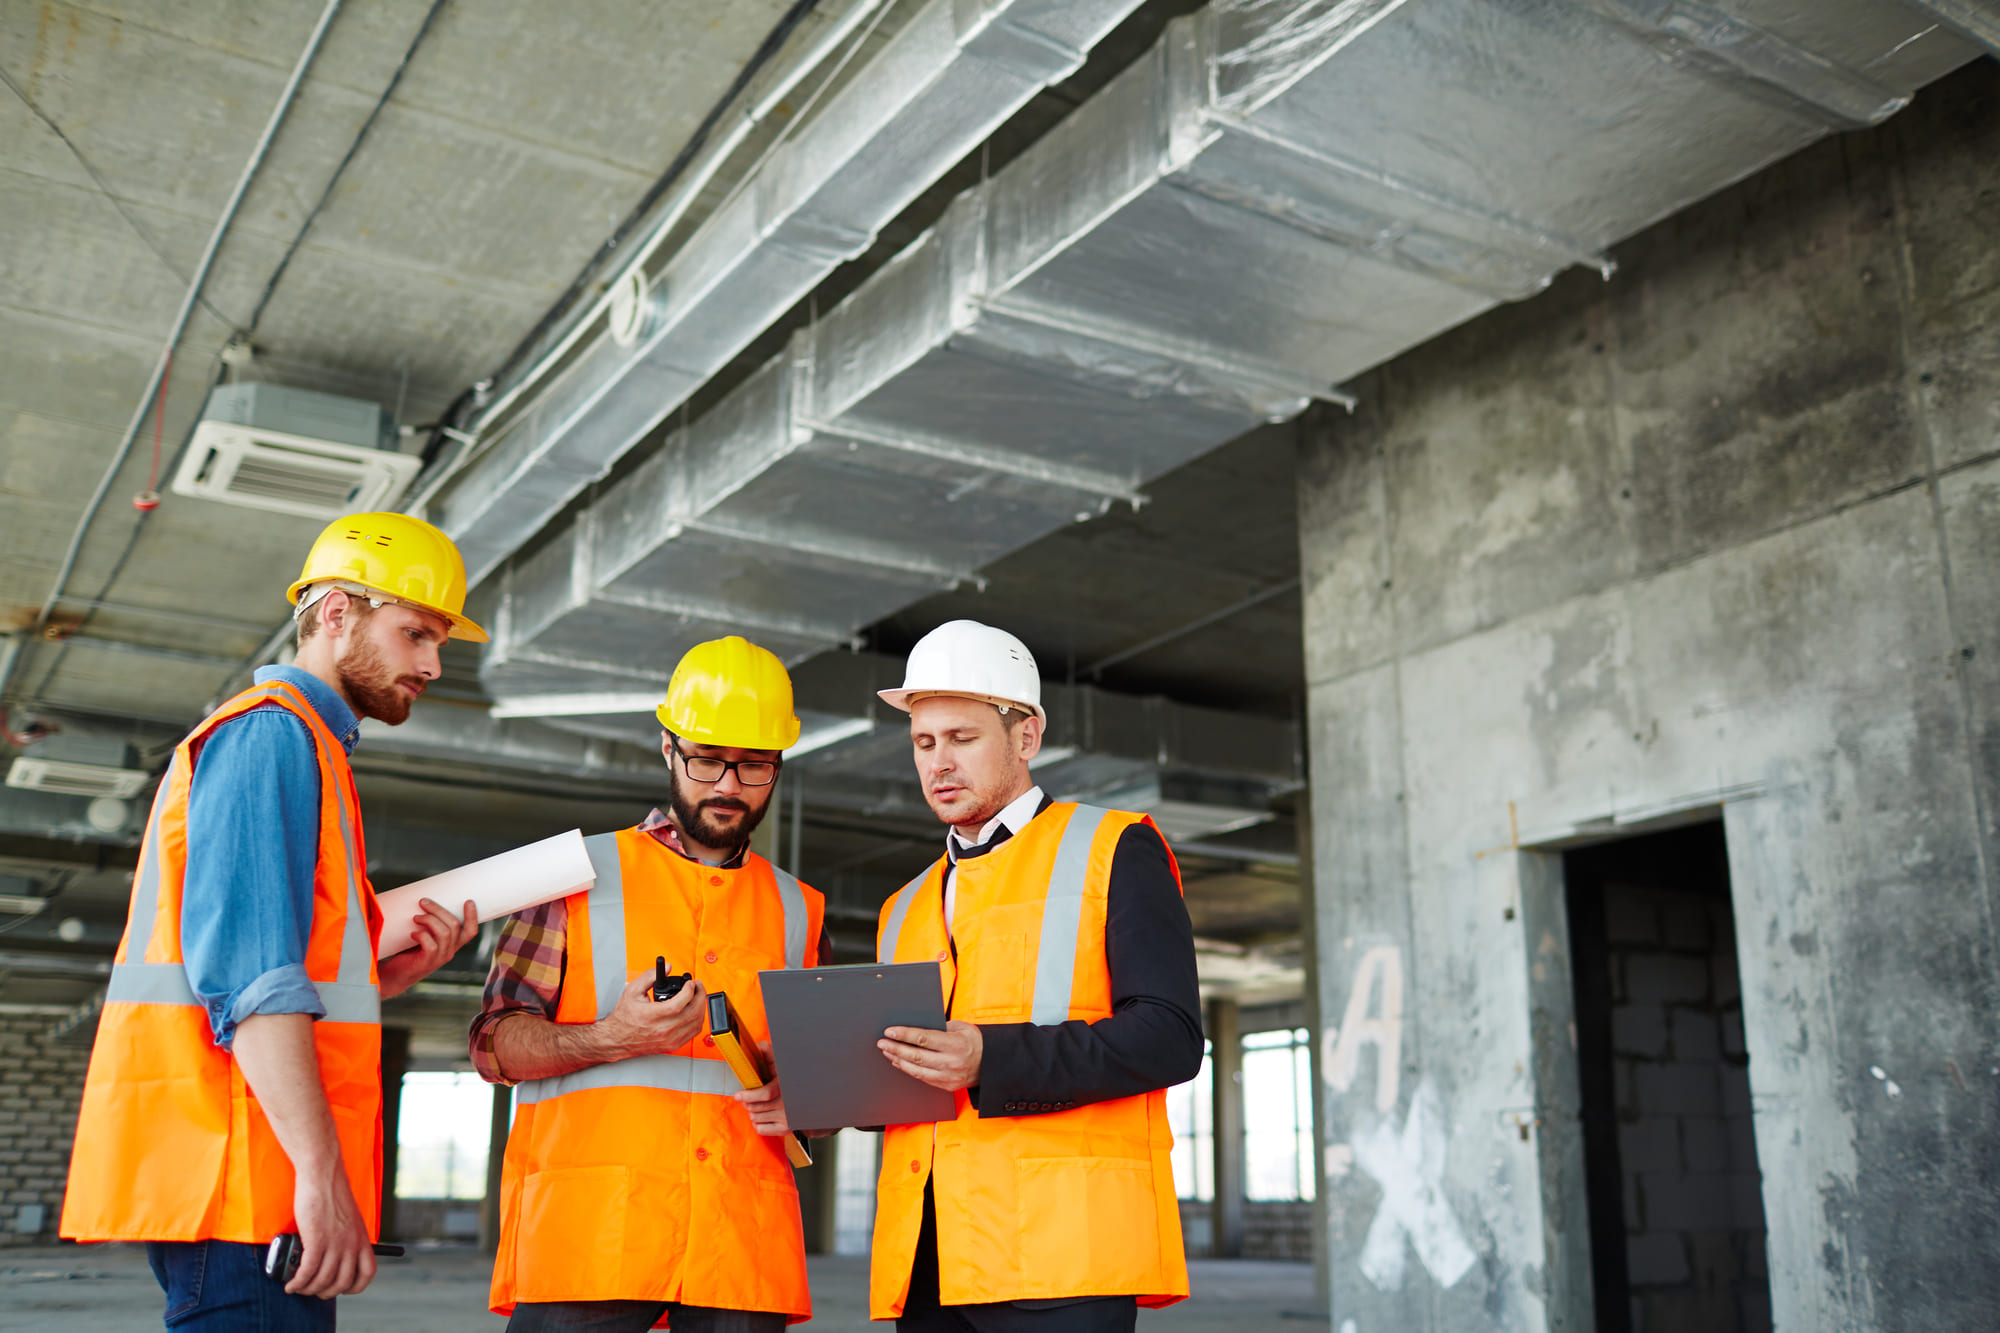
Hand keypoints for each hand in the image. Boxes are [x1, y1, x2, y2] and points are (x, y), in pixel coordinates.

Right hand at [287, 1158, 374, 1297]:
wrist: (323, 1174)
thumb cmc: (331, 1193)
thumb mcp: (349, 1218)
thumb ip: (346, 1236)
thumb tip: (334, 1254)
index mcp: (362, 1238)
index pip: (367, 1273)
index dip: (355, 1286)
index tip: (341, 1288)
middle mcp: (352, 1243)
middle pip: (342, 1282)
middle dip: (326, 1292)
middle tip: (313, 1290)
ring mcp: (335, 1242)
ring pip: (323, 1280)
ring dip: (308, 1289)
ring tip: (298, 1287)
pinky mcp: (317, 1239)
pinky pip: (307, 1272)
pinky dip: (297, 1283)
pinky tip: (291, 1284)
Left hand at [377, 898, 477, 999]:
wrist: (395, 975)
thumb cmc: (408, 952)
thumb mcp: (425, 937)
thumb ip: (429, 925)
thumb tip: (423, 900)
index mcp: (453, 945)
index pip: (471, 931)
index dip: (473, 916)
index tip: (468, 901)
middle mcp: (450, 951)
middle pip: (454, 925)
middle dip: (439, 910)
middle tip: (423, 902)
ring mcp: (440, 958)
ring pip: (445, 933)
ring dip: (429, 920)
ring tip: (416, 917)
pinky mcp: (427, 962)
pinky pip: (431, 944)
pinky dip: (421, 934)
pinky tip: (412, 933)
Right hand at [598, 970, 707, 1059]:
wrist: (618, 1038)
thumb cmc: (624, 1017)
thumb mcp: (632, 991)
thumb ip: (650, 976)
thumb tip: (667, 968)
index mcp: (653, 1016)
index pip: (679, 1004)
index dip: (689, 991)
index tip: (690, 983)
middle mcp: (663, 1030)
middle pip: (693, 1013)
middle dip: (700, 995)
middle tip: (698, 986)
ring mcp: (670, 1039)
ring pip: (696, 1023)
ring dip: (701, 1007)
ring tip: (697, 996)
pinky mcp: (673, 1045)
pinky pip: (694, 1032)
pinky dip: (698, 1020)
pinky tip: (694, 1011)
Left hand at [733, 1043, 789, 1135]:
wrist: (810, 1094)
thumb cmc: (789, 1077)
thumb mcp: (781, 1062)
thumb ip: (768, 1051)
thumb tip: (758, 1046)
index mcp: (785, 1086)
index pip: (765, 1094)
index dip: (748, 1096)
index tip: (738, 1095)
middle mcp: (787, 1103)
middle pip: (755, 1108)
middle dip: (748, 1103)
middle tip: (748, 1098)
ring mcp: (787, 1117)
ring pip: (755, 1118)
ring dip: (753, 1112)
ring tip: (759, 1105)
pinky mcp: (785, 1129)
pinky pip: (760, 1129)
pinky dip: (758, 1124)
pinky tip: (763, 1115)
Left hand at [879, 1020, 981, 1091]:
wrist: (991, 1064)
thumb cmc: (975, 1041)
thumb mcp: (962, 1027)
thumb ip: (941, 1027)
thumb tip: (917, 1027)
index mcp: (956, 1044)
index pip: (924, 1039)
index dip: (904, 1035)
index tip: (890, 1031)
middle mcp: (951, 1062)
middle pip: (916, 1056)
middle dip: (896, 1048)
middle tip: (882, 1043)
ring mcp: (948, 1077)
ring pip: (917, 1070)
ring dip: (899, 1061)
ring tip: (887, 1052)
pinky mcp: (946, 1086)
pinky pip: (923, 1078)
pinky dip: (909, 1070)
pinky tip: (899, 1063)